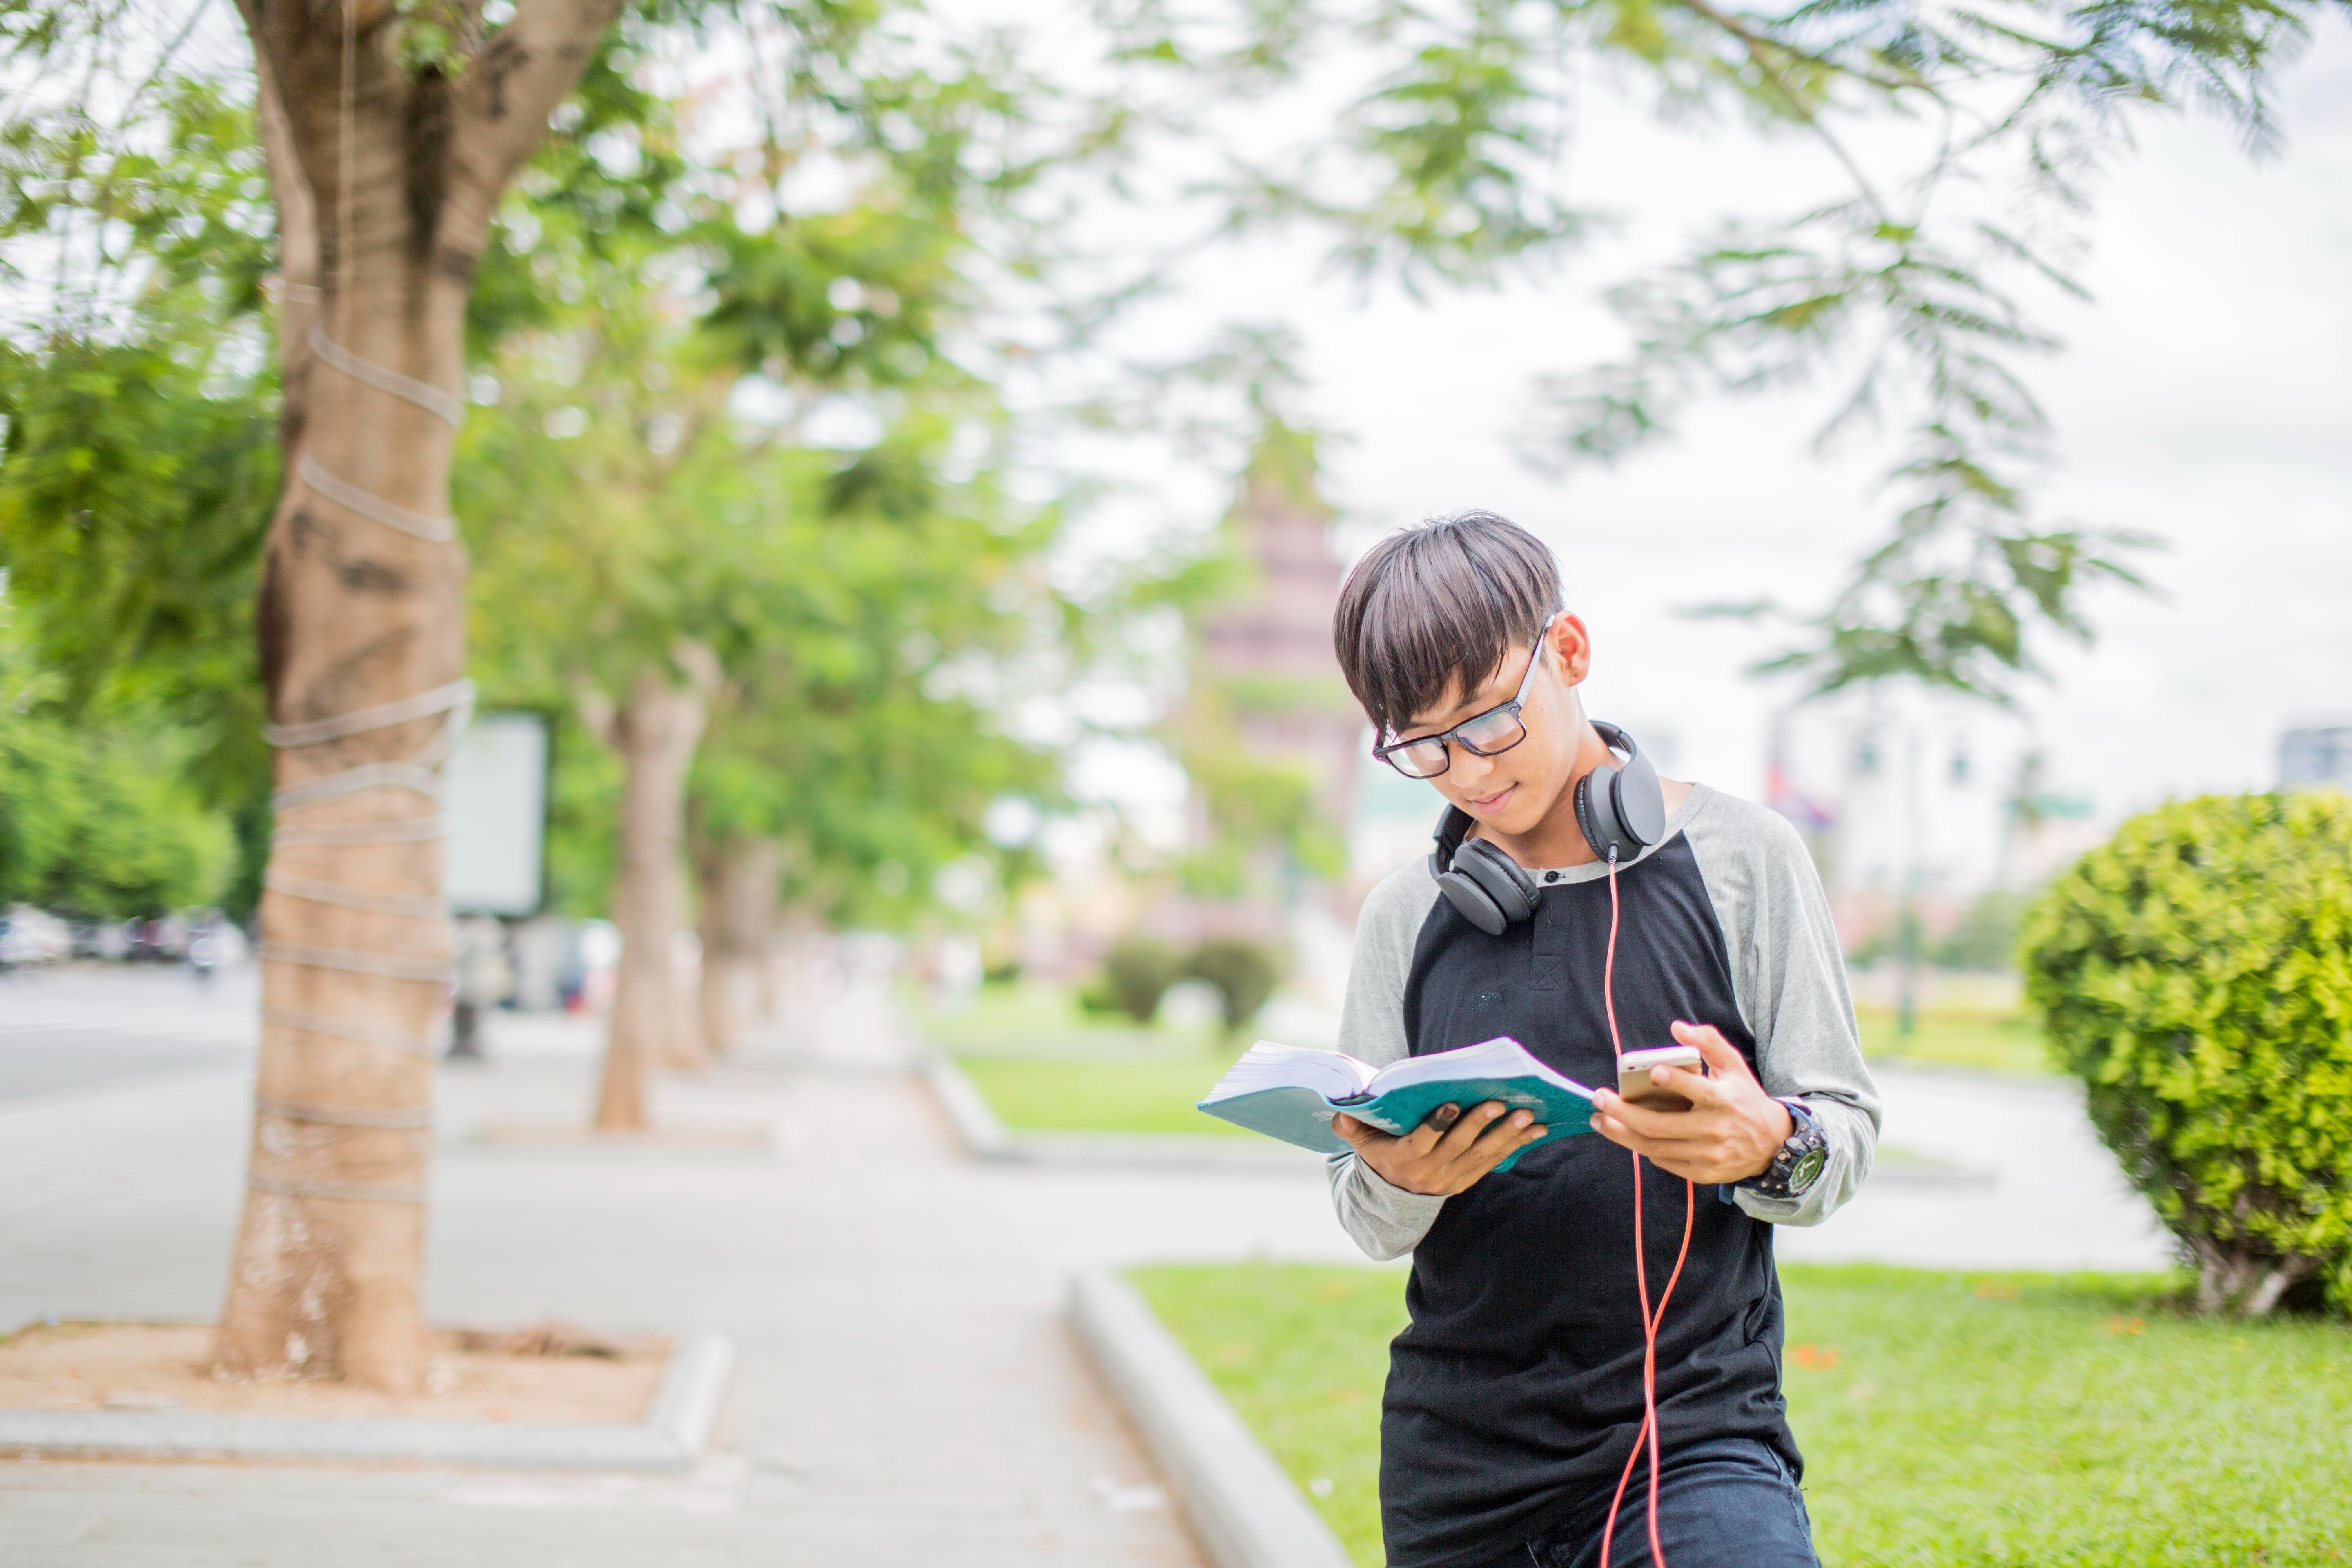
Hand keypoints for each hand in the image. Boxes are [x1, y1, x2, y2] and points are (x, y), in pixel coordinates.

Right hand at [1333, 1100, 1547, 1196]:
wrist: (1397, 1196)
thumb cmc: (1381, 1155)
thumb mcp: (1363, 1145)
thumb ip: (1353, 1128)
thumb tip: (1339, 1112)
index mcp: (1405, 1159)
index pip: (1422, 1141)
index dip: (1437, 1124)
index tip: (1451, 1104)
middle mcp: (1432, 1171)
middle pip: (1459, 1146)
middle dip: (1480, 1124)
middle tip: (1499, 1102)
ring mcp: (1454, 1176)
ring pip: (1483, 1154)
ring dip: (1507, 1135)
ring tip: (1527, 1115)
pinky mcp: (1470, 1177)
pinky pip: (1496, 1160)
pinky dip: (1517, 1144)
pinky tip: (1537, 1129)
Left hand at [1588, 1020, 1792, 1184]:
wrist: (1772, 1145)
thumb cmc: (1745, 1099)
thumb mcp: (1734, 1067)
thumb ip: (1709, 1043)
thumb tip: (1677, 1027)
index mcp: (1723, 1101)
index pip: (1698, 1090)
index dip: (1675, 1081)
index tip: (1653, 1071)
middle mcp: (1714, 1130)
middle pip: (1661, 1126)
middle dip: (1624, 1113)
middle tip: (1598, 1099)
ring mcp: (1707, 1155)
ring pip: (1655, 1147)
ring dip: (1622, 1135)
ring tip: (1600, 1120)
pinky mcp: (1702, 1173)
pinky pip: (1664, 1161)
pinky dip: (1643, 1148)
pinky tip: (1626, 1135)